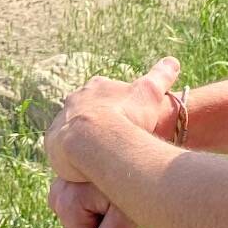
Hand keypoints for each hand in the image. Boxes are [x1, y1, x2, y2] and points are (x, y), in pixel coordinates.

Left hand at [43, 56, 180, 181]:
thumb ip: (160, 76)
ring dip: (84, 139)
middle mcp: (76, 99)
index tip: (126, 117)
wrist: (96, 138)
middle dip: (98, 121)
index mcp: (97, 87)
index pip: (106, 92)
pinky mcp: (53, 141)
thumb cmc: (127, 116)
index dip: (117, 105)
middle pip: (87, 109)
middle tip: (113, 139)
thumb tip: (173, 61)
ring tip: (99, 156)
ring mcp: (62, 119)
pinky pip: (62, 148)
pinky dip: (71, 155)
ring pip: (74, 129)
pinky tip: (83, 166)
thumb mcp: (149, 94)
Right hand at [47, 178, 135, 227]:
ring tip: (116, 199)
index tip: (122, 226)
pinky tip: (108, 193)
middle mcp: (57, 195)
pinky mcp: (65, 183)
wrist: (130, 148)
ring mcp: (59, 187)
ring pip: (82, 221)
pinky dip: (96, 205)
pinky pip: (81, 208)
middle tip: (121, 209)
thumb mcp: (123, 218)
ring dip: (100, 216)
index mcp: (67, 205)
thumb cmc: (133, 182)